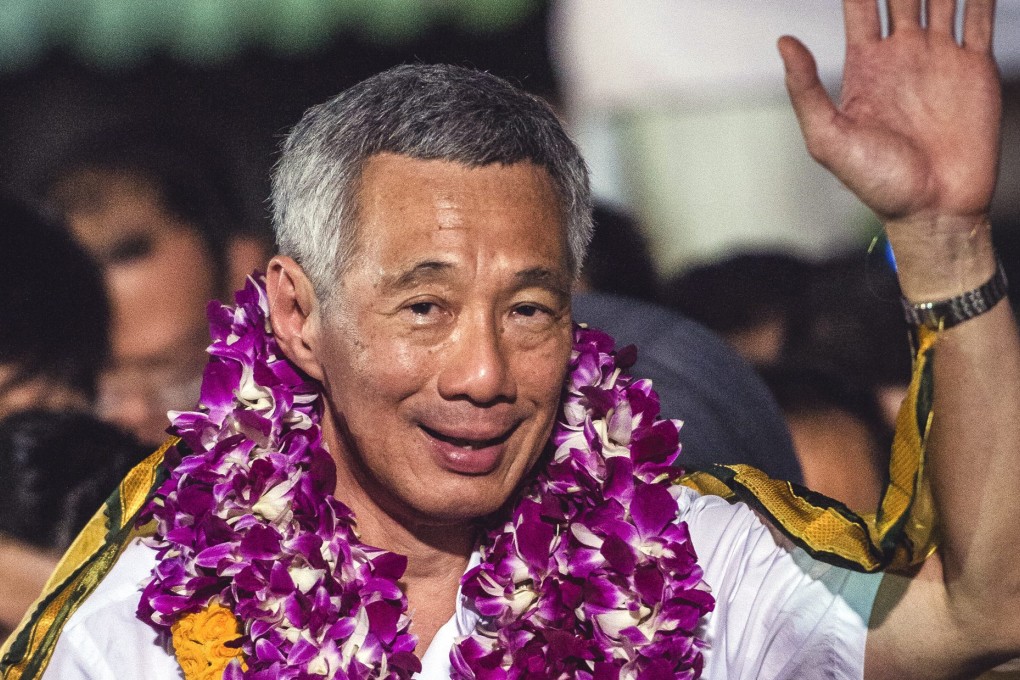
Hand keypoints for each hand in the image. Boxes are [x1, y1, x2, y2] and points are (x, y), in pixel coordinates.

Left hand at [779, 0, 999, 224]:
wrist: (933, 210)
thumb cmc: (876, 182)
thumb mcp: (827, 138)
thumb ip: (806, 89)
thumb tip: (783, 40)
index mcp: (863, 66)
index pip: (861, 3)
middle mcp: (901, 54)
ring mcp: (938, 58)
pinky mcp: (974, 69)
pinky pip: (980, 16)